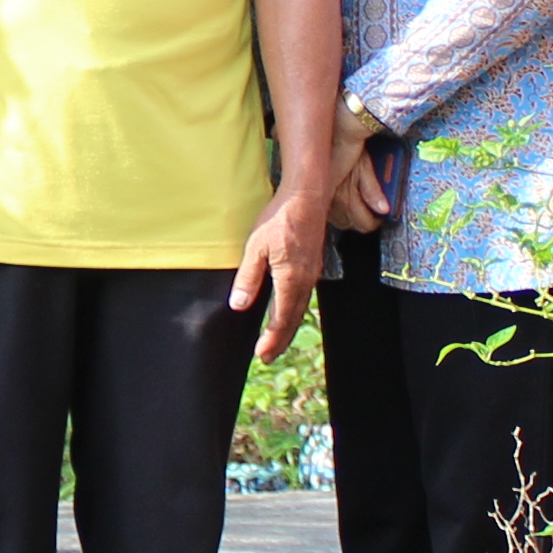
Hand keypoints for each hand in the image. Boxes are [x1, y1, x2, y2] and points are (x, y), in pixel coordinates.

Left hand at [230, 189, 330, 362]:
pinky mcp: (313, 263)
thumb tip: (239, 306)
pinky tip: (288, 310)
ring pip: (301, 307)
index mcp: (291, 280)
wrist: (306, 196)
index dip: (271, 339)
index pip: (280, 319)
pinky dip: (295, 309)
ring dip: (288, 326)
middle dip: (280, 339)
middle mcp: (306, 281)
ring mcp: (312, 272)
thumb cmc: (279, 219)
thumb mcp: (255, 248)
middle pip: (293, 318)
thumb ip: (248, 279)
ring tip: (277, 339)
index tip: (261, 354)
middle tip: (268, 356)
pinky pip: (305, 295)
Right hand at [328, 136, 390, 234]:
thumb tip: (384, 210)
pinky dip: (340, 209)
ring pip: (340, 221)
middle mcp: (332, 204)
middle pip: (351, 225)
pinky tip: (345, 198)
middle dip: (364, 219)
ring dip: (351, 216)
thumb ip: (373, 191)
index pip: (364, 224)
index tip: (382, 216)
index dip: (376, 222)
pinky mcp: (318, 194)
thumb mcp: (366, 167)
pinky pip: (331, 211)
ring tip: (360, 203)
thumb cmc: (348, 146)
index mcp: (345, 199)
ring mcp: (323, 200)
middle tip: (374, 210)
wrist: (330, 132)